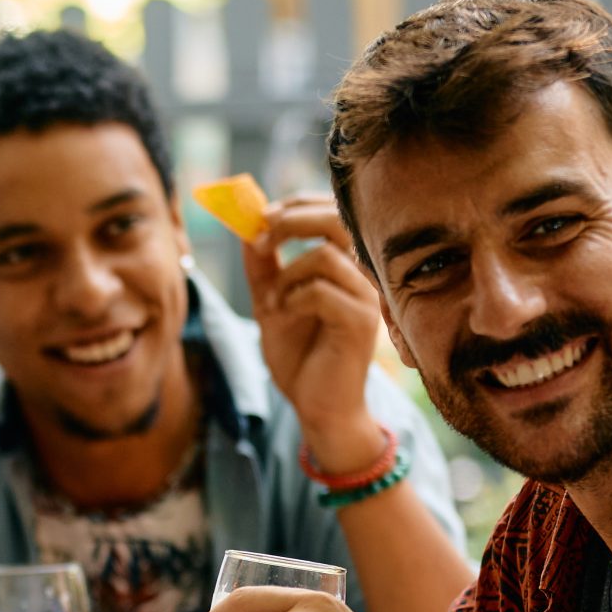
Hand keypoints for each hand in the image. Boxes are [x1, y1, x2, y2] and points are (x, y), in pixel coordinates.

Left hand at [245, 195, 386, 473]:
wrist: (315, 406)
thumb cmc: (299, 355)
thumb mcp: (271, 303)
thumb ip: (262, 266)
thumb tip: (246, 226)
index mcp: (346, 265)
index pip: (333, 212)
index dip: (296, 205)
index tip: (260, 216)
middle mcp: (363, 275)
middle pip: (336, 220)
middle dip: (291, 221)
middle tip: (260, 239)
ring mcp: (366, 297)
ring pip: (323, 256)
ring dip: (285, 275)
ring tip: (272, 303)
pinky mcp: (360, 322)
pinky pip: (320, 290)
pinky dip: (292, 299)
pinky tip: (283, 317)